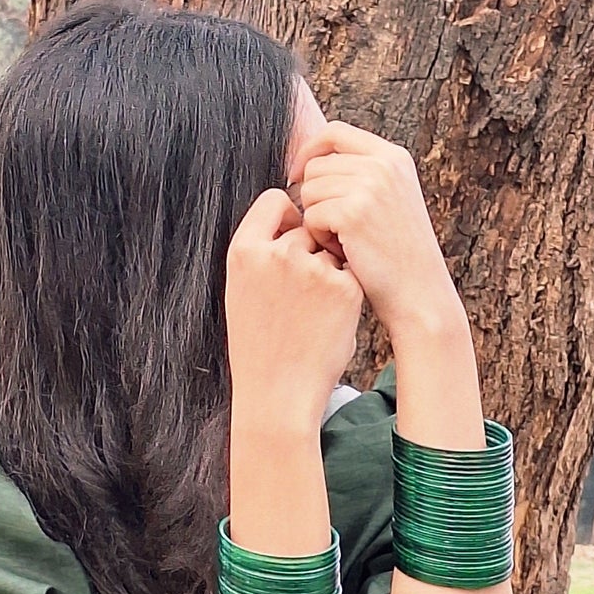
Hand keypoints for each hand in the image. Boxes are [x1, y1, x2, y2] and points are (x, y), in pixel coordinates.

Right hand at [224, 188, 364, 435]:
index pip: (275, 201)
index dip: (288, 216)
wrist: (278, 392)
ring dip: (329, 270)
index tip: (291, 236)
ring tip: (312, 310)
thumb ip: (263, 252)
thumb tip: (298, 218)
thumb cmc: (260, 344)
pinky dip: (345, 292)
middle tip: (300, 291)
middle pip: (307, 227)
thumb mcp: (243, 290)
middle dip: (310, 250)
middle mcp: (277, 254)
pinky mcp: (344, 288)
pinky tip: (328, 319)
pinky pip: (350, 273)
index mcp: (244, 252)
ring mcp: (312, 270)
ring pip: (331, 250)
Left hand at [293, 122, 464, 348]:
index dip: (310, 151)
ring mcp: (370, 186)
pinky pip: (311, 215)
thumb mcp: (389, 199)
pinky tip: (342, 251)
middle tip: (337, 228)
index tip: (298, 175)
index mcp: (393, 157)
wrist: (420, 293)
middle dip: (315, 196)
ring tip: (343, 240)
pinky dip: (318, 237)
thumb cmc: (397, 254)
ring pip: (309, 190)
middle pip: (317, 165)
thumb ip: (360, 173)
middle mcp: (384, 164)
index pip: (335, 132)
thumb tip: (309, 160)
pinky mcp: (353, 212)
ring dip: (317, 218)